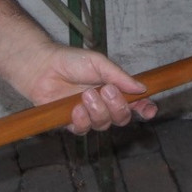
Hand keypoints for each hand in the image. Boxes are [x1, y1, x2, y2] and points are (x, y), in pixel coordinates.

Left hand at [20, 46, 157, 134]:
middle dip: (118, 107)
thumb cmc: (71, 61)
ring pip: (104, 125)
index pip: (136, 104)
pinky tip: (75, 108)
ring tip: (86, 94)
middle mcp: (105, 105)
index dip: (145, 109)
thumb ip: (119, 76)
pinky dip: (82, 119)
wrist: (43, 67)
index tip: (149, 110)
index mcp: (115, 89)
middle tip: (105, 90)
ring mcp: (89, 115)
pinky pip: (84, 130)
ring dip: (97, 111)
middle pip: (123, 118)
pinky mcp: (72, 123)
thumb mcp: (99, 63)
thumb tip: (142, 88)